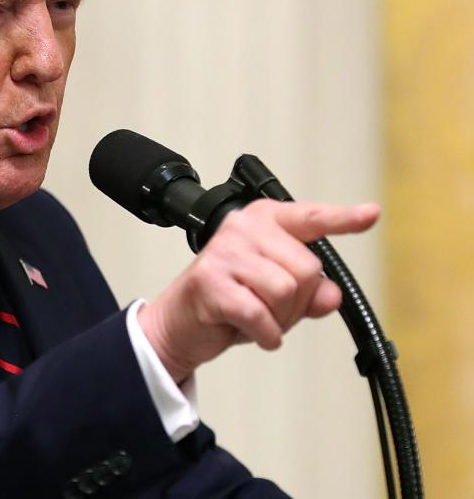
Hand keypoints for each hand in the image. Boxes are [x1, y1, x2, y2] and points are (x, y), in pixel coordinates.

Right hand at [137, 199, 379, 383]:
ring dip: (280, 319)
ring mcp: (225, 252)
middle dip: (298, 302)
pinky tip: (253, 332)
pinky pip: (260, 314)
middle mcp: (243, 228)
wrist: (179, 324)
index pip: (310, 218)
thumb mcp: (276, 297)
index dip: (343, 218)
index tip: (370, 214)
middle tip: (270, 310)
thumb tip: (332, 296)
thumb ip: (309, 292)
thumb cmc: (228, 303)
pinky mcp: (211, 281)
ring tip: (257, 319)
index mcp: (262, 221)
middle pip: (307, 269)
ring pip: (287, 291)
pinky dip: (264, 334)